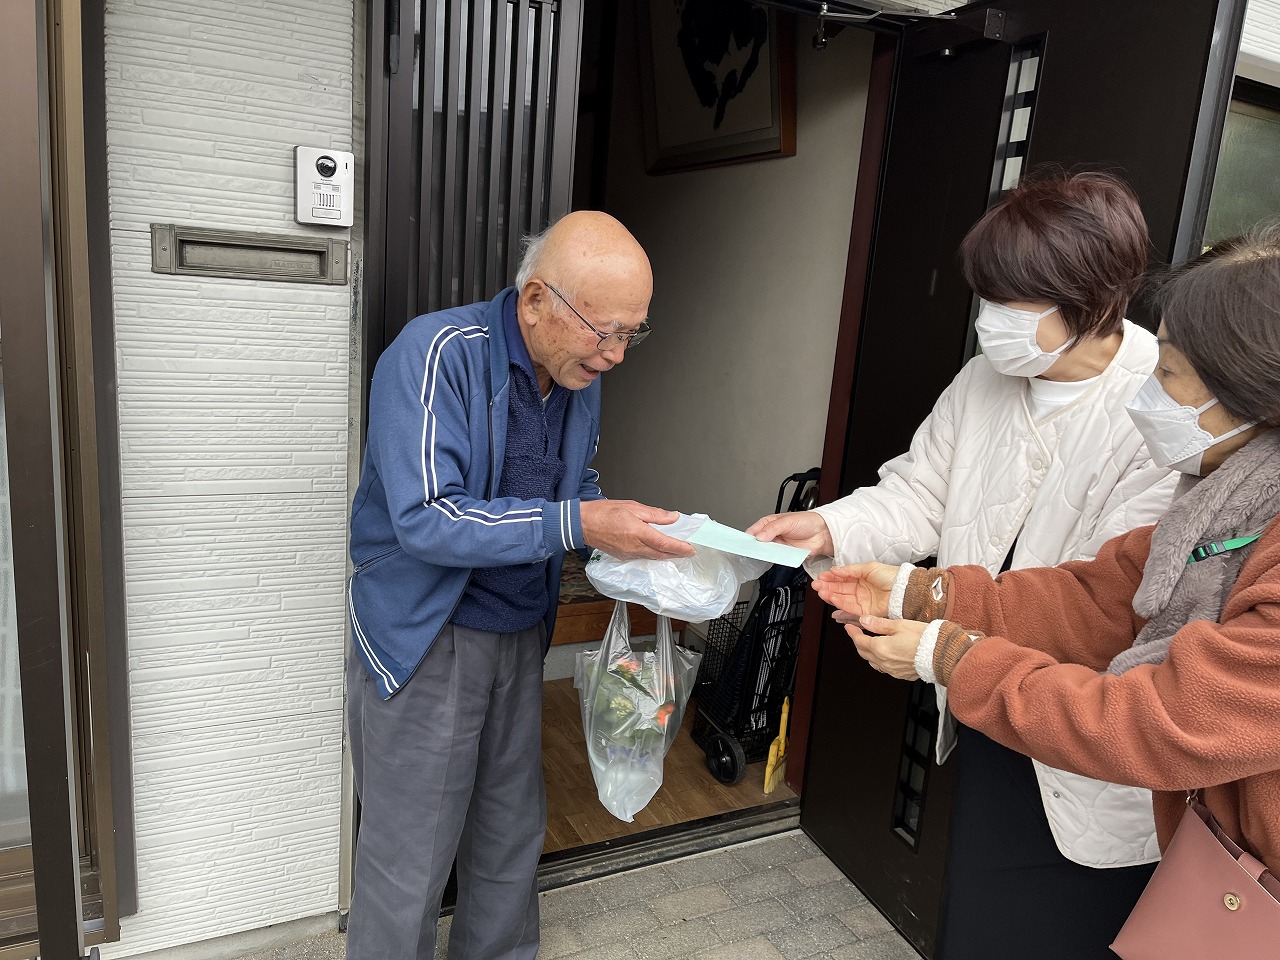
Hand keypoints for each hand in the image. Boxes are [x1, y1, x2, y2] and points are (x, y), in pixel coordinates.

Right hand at [580, 500, 696, 560]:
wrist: (582, 524)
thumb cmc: (603, 512)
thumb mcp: (632, 506)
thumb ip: (654, 514)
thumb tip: (672, 517)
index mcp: (637, 532)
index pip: (664, 543)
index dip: (680, 547)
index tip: (691, 548)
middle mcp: (634, 546)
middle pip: (661, 554)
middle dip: (677, 553)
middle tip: (689, 550)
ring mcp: (628, 554)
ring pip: (653, 557)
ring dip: (666, 555)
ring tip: (677, 550)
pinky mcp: (623, 557)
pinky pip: (644, 558)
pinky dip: (654, 555)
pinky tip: (658, 550)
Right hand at [746, 511, 833, 556]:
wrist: (822, 533)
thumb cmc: (807, 521)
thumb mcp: (787, 521)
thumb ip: (772, 529)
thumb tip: (760, 536)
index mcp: (770, 523)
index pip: (754, 530)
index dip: (748, 536)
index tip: (744, 542)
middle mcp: (773, 534)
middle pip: (758, 542)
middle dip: (755, 546)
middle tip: (752, 550)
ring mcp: (779, 545)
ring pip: (766, 551)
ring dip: (765, 553)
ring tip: (763, 553)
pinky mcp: (785, 554)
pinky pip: (777, 558)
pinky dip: (774, 558)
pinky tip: (773, 557)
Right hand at [812, 562, 898, 618]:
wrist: (904, 590)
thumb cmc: (891, 576)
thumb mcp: (868, 568)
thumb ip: (850, 570)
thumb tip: (836, 570)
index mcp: (861, 578)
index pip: (842, 578)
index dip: (831, 577)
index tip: (821, 576)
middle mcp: (860, 590)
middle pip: (840, 589)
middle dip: (827, 586)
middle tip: (817, 585)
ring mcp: (862, 601)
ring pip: (842, 599)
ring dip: (830, 595)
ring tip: (821, 591)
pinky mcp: (865, 612)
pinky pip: (849, 609)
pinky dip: (840, 604)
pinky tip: (831, 599)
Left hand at [846, 616, 925, 680]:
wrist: (943, 655)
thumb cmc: (925, 639)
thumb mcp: (900, 624)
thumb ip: (879, 624)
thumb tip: (864, 621)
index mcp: (881, 648)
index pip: (860, 641)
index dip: (852, 633)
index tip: (849, 627)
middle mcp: (884, 662)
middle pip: (863, 653)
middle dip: (858, 642)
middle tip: (858, 633)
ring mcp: (893, 670)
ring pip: (872, 662)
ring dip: (868, 653)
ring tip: (869, 643)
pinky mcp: (902, 675)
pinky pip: (884, 668)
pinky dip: (880, 660)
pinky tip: (885, 655)